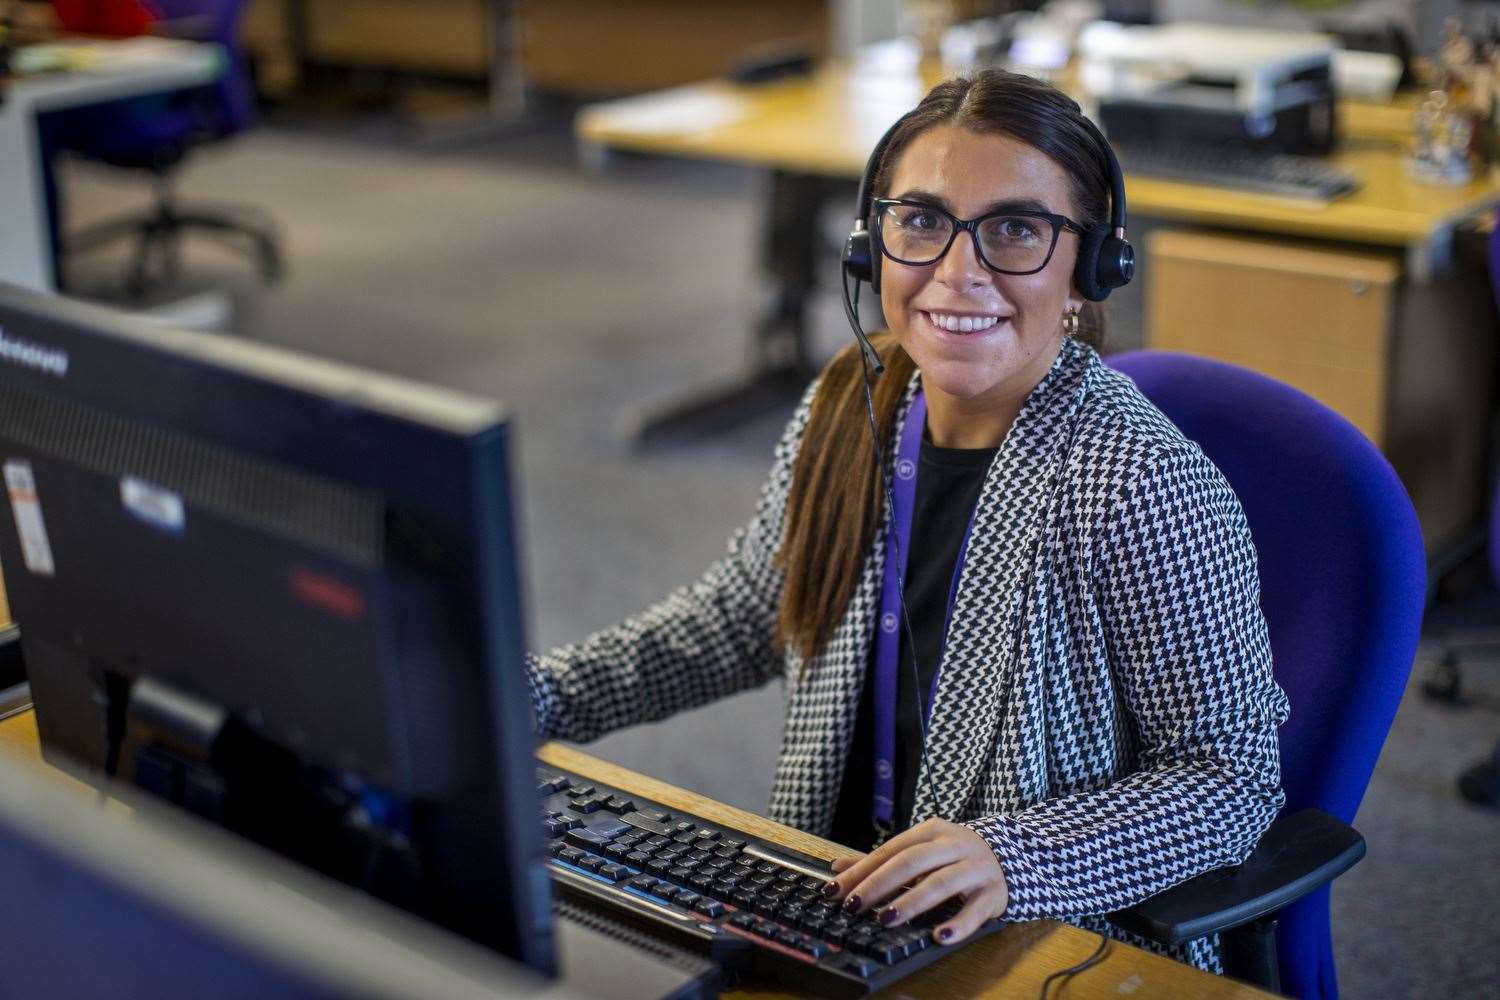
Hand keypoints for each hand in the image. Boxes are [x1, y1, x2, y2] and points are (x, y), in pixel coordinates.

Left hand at [823, 819, 1007, 943]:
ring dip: (911, 901)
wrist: (1011, 856)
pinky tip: (939, 936)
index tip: (836, 891)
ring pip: (941, 883)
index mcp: (931, 832)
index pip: (890, 850)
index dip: (861, 871)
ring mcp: (975, 868)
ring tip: (886, 919)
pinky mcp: (994, 893)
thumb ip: (881, 860)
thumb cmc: (955, 857)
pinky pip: (975, 910)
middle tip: (854, 906)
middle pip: (911, 862)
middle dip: (879, 884)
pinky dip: (957, 924)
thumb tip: (838, 867)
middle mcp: (953, 845)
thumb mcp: (921, 850)